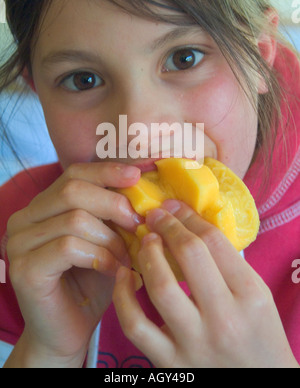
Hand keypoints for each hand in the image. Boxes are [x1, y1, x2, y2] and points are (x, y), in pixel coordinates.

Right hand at [6, 162, 140, 367]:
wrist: (69, 330)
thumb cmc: (91, 281)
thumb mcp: (106, 238)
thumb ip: (114, 212)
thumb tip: (140, 183)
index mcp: (42, 206)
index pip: (73, 174)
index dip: (106, 171)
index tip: (136, 176)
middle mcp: (24, 219)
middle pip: (73, 190)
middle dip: (114, 204)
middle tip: (138, 224)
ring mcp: (19, 243)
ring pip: (75, 219)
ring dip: (111, 238)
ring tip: (127, 256)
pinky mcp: (24, 269)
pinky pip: (69, 247)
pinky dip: (101, 256)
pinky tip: (114, 270)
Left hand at [113, 200, 298, 367]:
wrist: (259, 387)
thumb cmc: (260, 336)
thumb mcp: (258, 296)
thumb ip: (228, 263)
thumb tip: (191, 224)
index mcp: (250, 296)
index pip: (214, 242)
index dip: (189, 216)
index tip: (175, 207)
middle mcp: (224, 319)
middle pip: (189, 255)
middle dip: (167, 226)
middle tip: (155, 214)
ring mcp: (194, 343)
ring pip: (160, 287)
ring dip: (147, 254)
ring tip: (145, 239)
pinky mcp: (169, 363)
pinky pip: (135, 325)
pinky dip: (122, 295)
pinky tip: (123, 274)